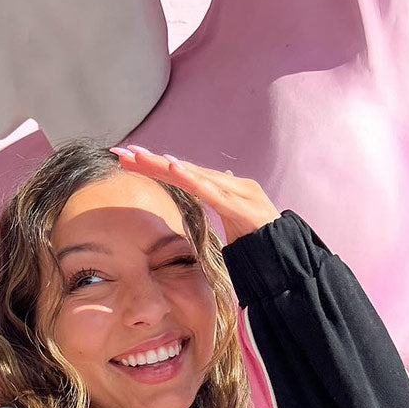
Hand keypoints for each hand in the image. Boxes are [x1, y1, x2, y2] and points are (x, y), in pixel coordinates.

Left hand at [108, 144, 281, 244]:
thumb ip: (221, 202)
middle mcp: (230, 183)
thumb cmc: (259, 240)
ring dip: (165, 166)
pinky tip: (174, 169)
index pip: (184, 174)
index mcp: (224, 188)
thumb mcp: (232, 220)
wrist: (287, 255)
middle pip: (184, 169)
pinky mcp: (242, 206)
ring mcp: (238, 192)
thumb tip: (215, 184)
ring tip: (140, 157)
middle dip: (150, 161)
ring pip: (194, 176)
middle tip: (121, 152)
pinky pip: (212, 192)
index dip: (155, 166)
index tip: (127, 159)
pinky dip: (192, 180)